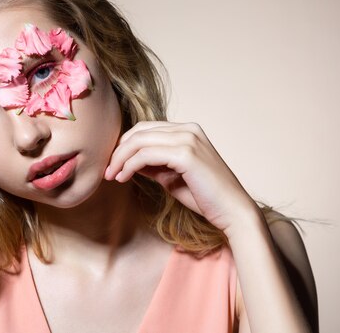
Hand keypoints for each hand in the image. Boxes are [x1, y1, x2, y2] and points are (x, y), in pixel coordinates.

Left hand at [103, 121, 258, 232]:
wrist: (232, 211)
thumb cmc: (204, 196)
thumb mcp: (171, 176)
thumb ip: (152, 165)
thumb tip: (127, 162)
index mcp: (187, 130)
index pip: (146, 128)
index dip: (125, 144)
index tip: (113, 163)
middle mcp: (188, 129)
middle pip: (140, 131)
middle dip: (118, 150)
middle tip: (107, 170)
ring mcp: (188, 139)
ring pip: (139, 141)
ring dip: (120, 159)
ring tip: (112, 176)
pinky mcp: (186, 154)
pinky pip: (146, 155)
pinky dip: (130, 165)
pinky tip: (123, 177)